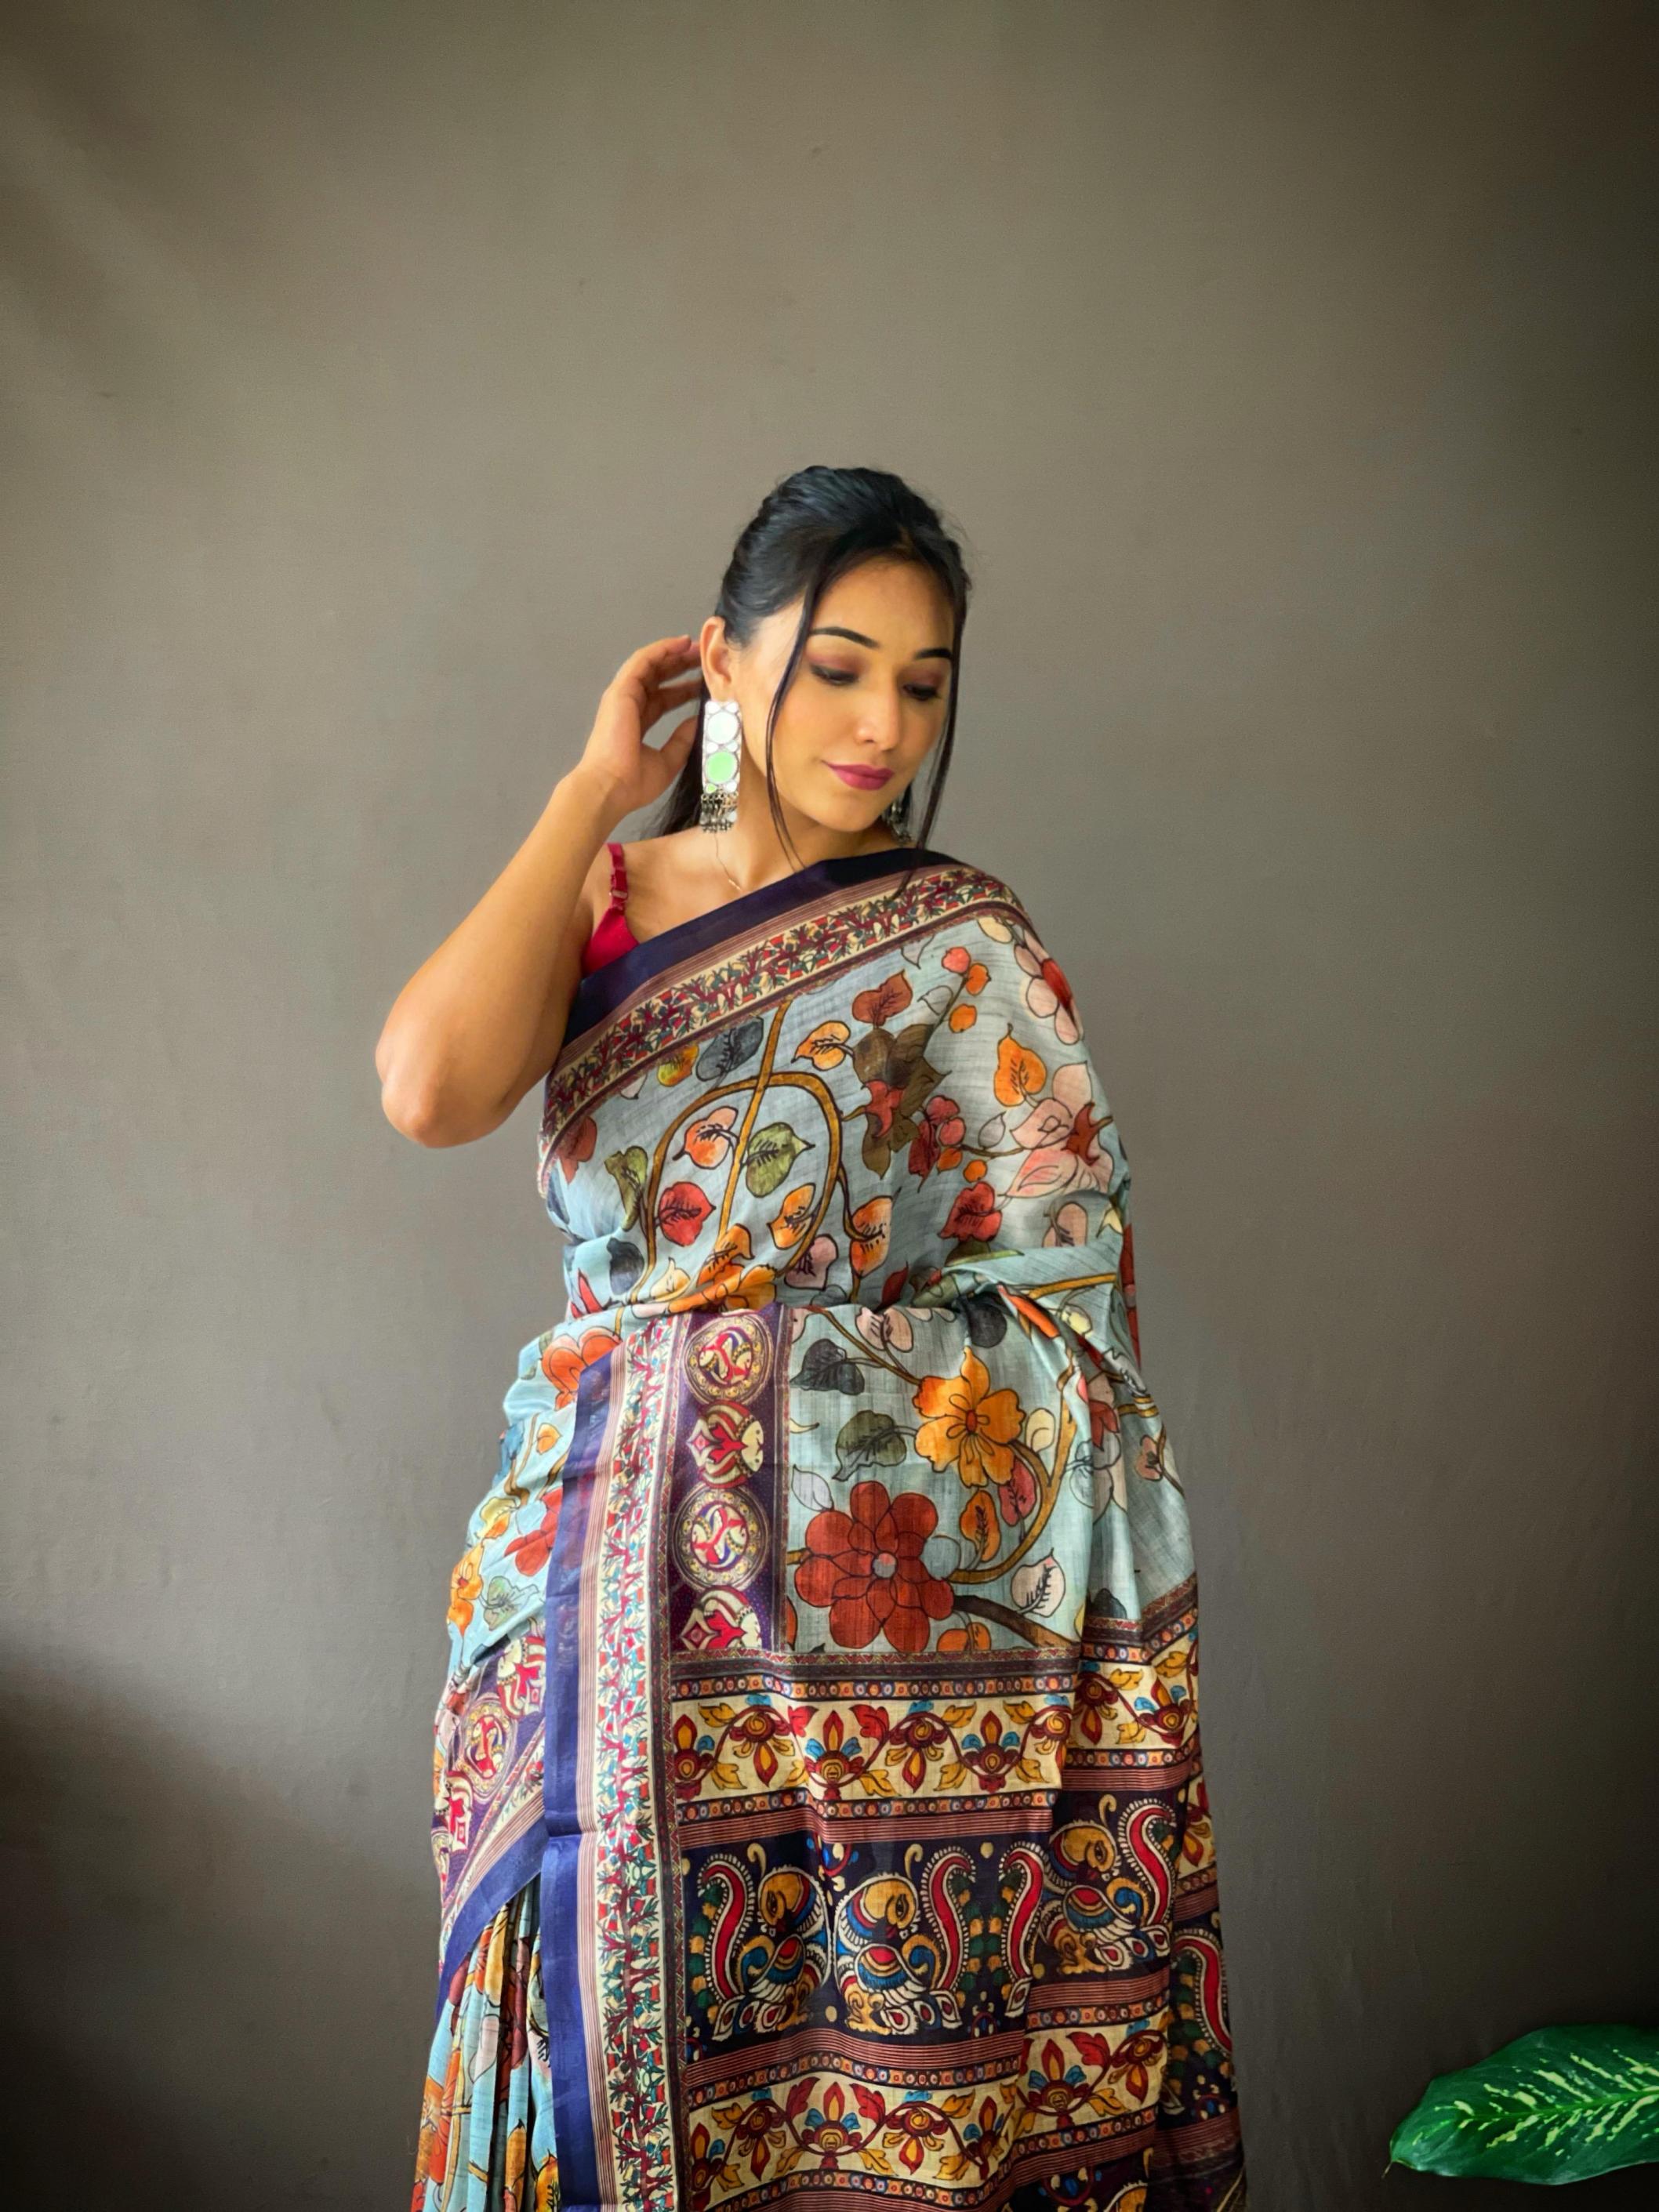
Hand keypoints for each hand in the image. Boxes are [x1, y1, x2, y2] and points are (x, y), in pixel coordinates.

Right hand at [571, 633, 704, 817]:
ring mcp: (623, 696)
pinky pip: (642, 661)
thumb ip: (682, 739)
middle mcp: (630, 705)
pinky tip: (681, 643)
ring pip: (651, 665)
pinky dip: (661, 650)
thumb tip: (698, 721)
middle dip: (681, 665)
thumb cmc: (634, 781)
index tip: (705, 681)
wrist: (611, 787)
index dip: (684, 688)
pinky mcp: (621, 690)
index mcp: (639, 722)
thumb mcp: (669, 760)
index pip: (664, 698)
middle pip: (658, 678)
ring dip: (674, 653)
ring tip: (697, 645)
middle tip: (706, 657)